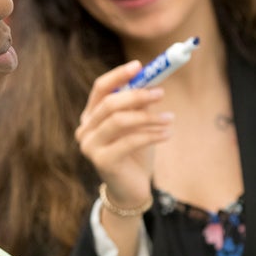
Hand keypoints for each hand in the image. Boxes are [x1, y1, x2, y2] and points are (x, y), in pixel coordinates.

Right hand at [74, 61, 173, 211]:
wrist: (131, 189)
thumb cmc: (134, 154)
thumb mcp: (138, 125)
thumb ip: (139, 106)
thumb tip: (152, 82)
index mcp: (91, 116)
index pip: (100, 88)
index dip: (119, 75)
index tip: (139, 66)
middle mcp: (85, 129)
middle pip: (110, 103)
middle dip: (137, 95)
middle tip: (161, 93)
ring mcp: (90, 146)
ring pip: (120, 121)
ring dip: (149, 117)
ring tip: (170, 118)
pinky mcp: (102, 161)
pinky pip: (130, 141)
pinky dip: (151, 135)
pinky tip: (167, 134)